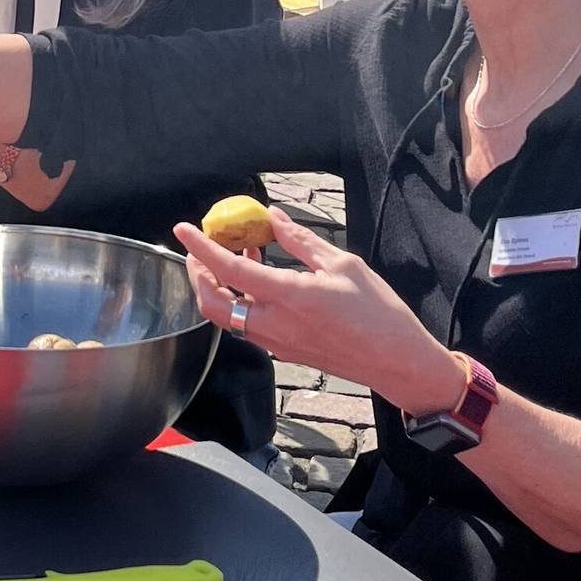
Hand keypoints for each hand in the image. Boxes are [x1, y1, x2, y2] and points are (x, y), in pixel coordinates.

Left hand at [173, 208, 466, 416]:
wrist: (396, 362)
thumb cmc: (378, 312)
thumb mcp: (343, 264)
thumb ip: (300, 241)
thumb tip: (272, 218)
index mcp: (289, 297)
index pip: (229, 270)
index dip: (201, 248)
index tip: (183, 229)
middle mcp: (274, 324)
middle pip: (212, 302)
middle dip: (198, 273)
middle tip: (202, 247)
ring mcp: (276, 342)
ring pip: (226, 317)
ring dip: (219, 286)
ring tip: (238, 254)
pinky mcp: (283, 351)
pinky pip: (245, 326)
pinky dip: (239, 300)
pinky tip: (258, 280)